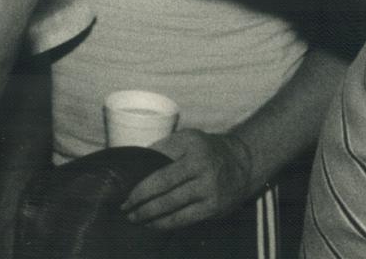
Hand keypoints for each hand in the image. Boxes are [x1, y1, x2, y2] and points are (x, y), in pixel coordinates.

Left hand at [122, 129, 255, 229]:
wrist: (242, 163)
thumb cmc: (205, 150)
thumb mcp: (187, 139)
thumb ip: (162, 149)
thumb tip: (134, 166)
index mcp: (191, 145)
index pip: (158, 166)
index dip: (139, 185)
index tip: (123, 192)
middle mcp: (202, 166)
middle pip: (163, 189)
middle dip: (140, 202)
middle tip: (124, 208)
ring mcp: (209, 189)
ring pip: (172, 208)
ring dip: (149, 216)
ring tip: (134, 218)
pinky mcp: (214, 207)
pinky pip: (184, 219)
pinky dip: (165, 224)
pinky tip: (153, 224)